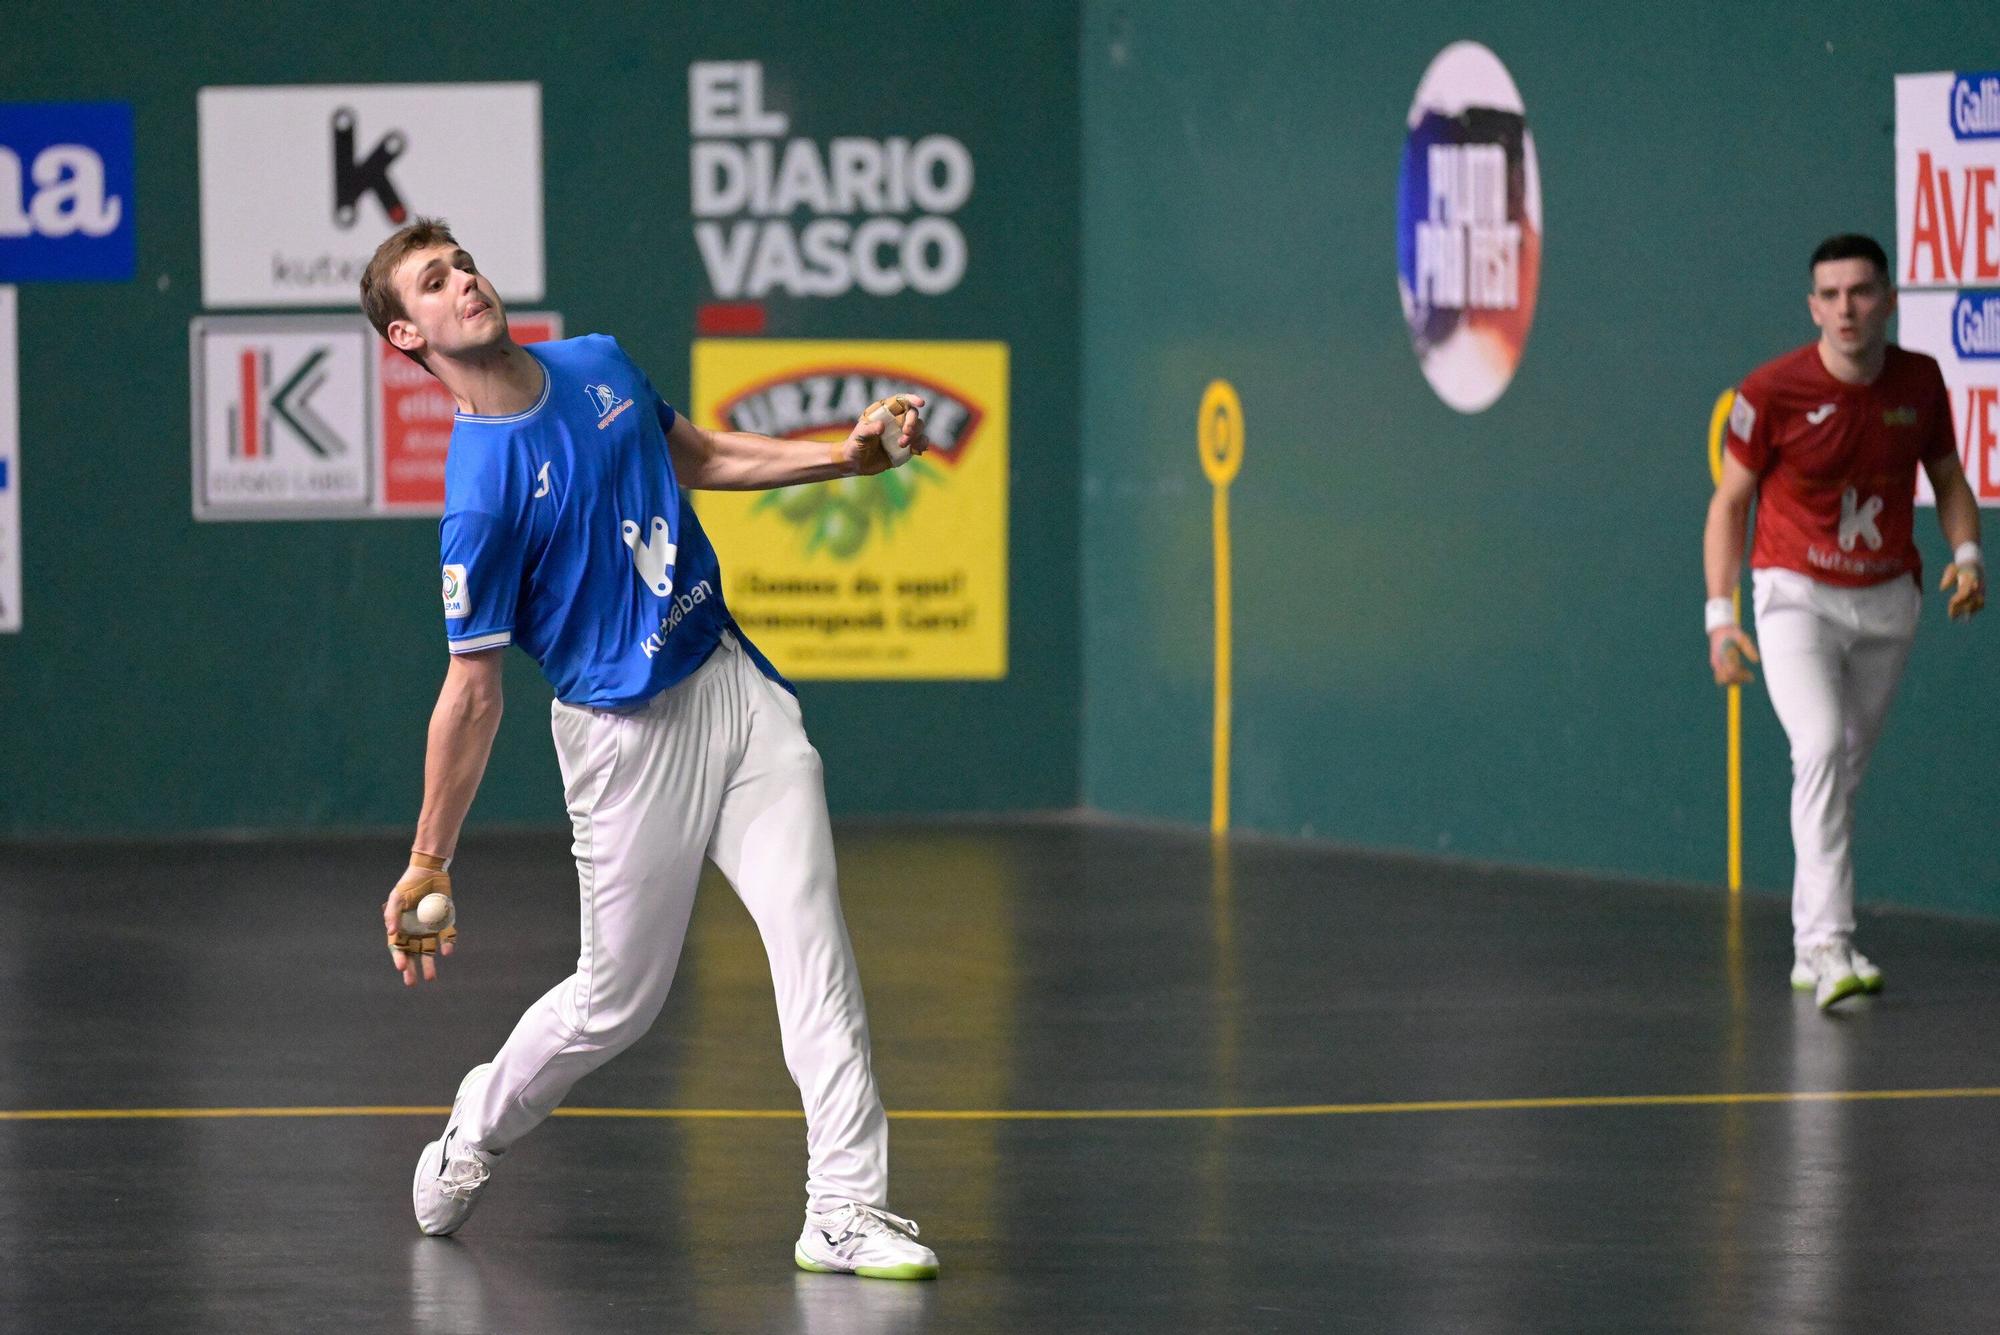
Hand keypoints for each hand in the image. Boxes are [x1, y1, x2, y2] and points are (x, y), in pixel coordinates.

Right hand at [383, 855, 455, 986]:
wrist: (429, 871)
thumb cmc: (409, 885)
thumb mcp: (397, 897)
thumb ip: (392, 913)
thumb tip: (390, 930)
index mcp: (401, 928)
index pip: (398, 948)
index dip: (399, 958)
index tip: (401, 967)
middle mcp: (415, 932)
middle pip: (412, 954)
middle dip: (412, 969)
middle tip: (411, 983)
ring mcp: (430, 929)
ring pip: (429, 951)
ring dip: (429, 964)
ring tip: (431, 978)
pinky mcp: (445, 924)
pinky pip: (446, 937)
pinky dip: (447, 945)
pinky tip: (447, 952)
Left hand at [834, 394, 928, 475]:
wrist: (856, 463)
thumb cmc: (855, 445)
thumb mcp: (859, 436)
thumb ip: (869, 430)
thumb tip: (882, 426)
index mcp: (885, 412)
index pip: (901, 400)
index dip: (912, 399)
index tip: (920, 403)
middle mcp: (896, 420)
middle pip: (913, 414)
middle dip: (913, 422)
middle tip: (906, 432)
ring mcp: (902, 433)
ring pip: (919, 428)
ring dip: (916, 435)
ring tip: (902, 445)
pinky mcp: (907, 447)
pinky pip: (920, 442)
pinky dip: (922, 445)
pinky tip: (916, 450)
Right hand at [1709, 625, 1759, 685]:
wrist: (1719, 630)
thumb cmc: (1733, 633)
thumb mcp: (1743, 638)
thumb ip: (1749, 648)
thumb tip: (1757, 661)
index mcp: (1724, 654)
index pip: (1732, 672)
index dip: (1742, 676)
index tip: (1751, 675)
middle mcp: (1718, 661)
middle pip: (1727, 679)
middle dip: (1739, 679)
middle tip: (1750, 675)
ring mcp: (1715, 664)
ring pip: (1723, 680)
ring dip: (1735, 679)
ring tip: (1745, 671)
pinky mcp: (1716, 665)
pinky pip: (1722, 677)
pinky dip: (1730, 677)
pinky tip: (1739, 669)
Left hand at [1940, 561, 1984, 620]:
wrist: (1973, 562)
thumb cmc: (1959, 567)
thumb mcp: (1951, 569)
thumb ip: (1947, 578)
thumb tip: (1942, 589)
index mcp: (1969, 580)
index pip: (1963, 594)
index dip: (1957, 602)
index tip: (1950, 606)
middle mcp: (1977, 586)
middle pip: (1970, 601)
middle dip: (1961, 610)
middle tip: (1952, 617)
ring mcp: (1981, 589)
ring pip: (1978, 604)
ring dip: (1970, 612)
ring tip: (1961, 618)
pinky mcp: (1983, 592)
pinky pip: (1981, 603)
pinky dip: (1975, 609)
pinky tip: (1968, 615)